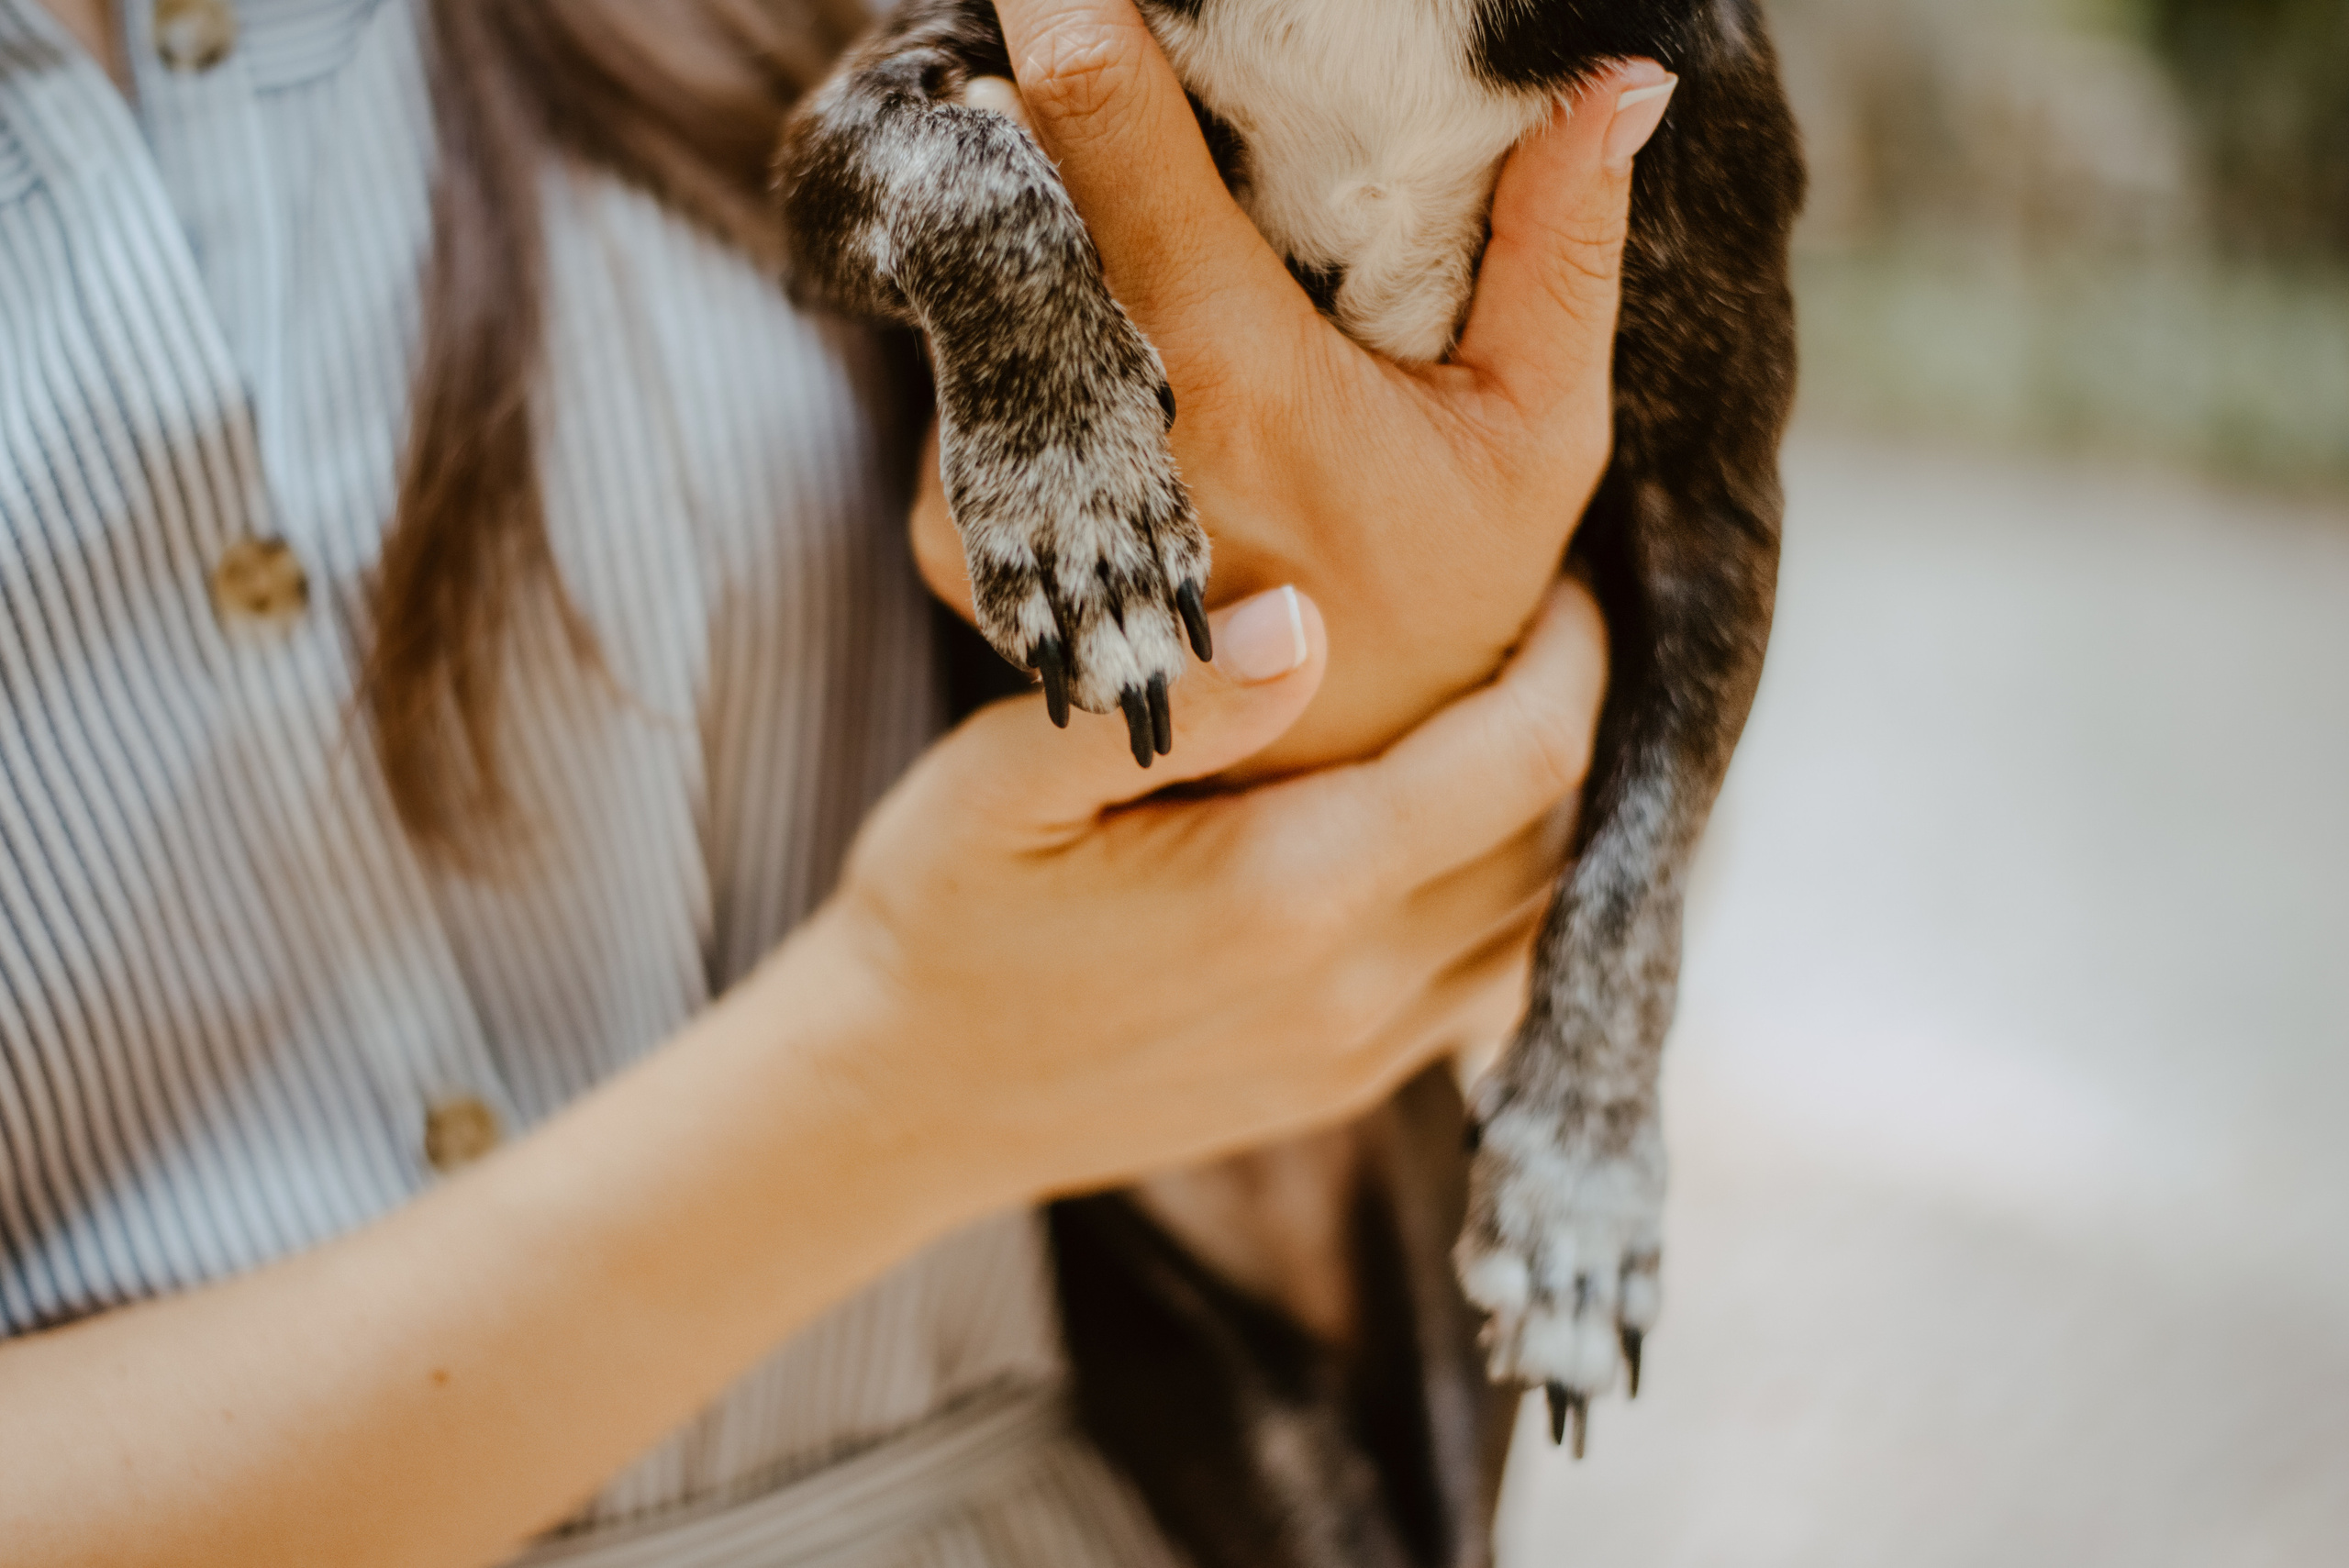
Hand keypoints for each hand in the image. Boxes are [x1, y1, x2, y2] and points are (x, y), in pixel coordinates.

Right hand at [798, 579, 1606, 1201]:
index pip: (1523, 755)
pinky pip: (1487, 993)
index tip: (1563, 585)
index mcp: (1289, 885)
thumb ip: (1173, 697)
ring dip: (1553, 821)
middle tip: (1541, 632)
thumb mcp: (1008, 776)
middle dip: (1572, 723)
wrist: (898, 1098)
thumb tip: (1310, 620)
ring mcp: (1355, 1054)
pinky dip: (1511, 908)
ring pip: (1538, 924)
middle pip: (1553, 837)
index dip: (1572, 655)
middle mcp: (1354, 984)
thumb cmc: (941, 910)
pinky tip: (1463, 844)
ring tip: (1512, 728)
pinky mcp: (1339, 1091)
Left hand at [914, 0, 1668, 774]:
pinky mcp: (953, 533)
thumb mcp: (1536, 436)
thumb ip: (1564, 254)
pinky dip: (1026, 344)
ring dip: (1042, 238)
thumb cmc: (1446, 594)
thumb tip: (1621, 79)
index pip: (1104, 130)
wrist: (1323, 773)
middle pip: (1014, 183)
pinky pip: (964, 378)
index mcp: (1224, 367)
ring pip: (984, 283)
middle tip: (1105, 70)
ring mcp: (994, 485)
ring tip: (1140, 268)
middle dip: (1053, 116)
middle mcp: (1084, 421)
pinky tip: (1115, 376)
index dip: (1073, 20)